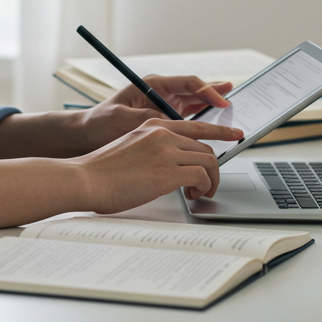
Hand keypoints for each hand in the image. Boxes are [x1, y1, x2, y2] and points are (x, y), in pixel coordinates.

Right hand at [69, 118, 244, 211]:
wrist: (86, 178)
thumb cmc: (102, 171)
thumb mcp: (131, 148)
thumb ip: (153, 149)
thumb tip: (171, 164)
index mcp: (153, 125)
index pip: (195, 126)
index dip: (219, 133)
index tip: (235, 135)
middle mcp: (162, 134)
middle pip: (206, 147)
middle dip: (212, 169)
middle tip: (204, 186)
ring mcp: (165, 151)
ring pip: (208, 161)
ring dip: (210, 181)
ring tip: (198, 193)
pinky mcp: (167, 171)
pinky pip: (201, 176)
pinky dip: (203, 188)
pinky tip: (192, 196)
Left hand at [75, 75, 232, 151]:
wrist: (88, 135)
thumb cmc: (101, 123)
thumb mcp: (123, 119)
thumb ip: (149, 118)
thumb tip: (170, 122)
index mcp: (152, 84)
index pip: (186, 83)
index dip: (206, 91)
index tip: (221, 102)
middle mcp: (160, 92)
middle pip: (194, 90)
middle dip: (214, 94)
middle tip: (234, 99)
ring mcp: (162, 104)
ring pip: (193, 103)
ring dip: (210, 107)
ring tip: (230, 108)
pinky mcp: (162, 118)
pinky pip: (187, 116)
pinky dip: (201, 121)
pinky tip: (213, 125)